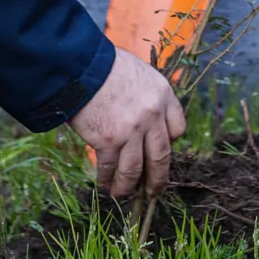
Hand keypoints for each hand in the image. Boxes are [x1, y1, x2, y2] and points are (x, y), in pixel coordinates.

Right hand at [69, 48, 185, 198]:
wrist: (81, 66)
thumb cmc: (104, 64)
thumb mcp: (138, 72)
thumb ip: (145, 95)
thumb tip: (139, 114)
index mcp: (163, 95)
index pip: (178, 129)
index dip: (169, 143)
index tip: (157, 150)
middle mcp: (153, 115)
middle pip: (161, 157)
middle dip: (157, 179)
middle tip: (153, 191)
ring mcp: (132, 131)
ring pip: (136, 170)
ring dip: (129, 187)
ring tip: (123, 194)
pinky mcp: (109, 142)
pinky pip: (111, 168)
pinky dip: (107, 180)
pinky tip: (104, 185)